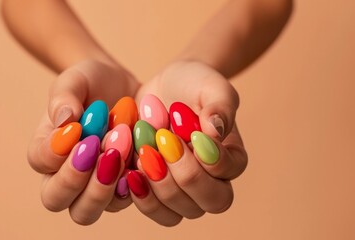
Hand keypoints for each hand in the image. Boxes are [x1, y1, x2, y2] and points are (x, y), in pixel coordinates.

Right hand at [27, 60, 138, 224]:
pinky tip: (139, 163)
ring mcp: (93, 186)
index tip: (78, 128)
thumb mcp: (76, 79)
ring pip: (86, 211)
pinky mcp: (121, 188)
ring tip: (118, 153)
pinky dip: (129, 187)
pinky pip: (121, 202)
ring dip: (102, 187)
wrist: (124, 89)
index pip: (40, 161)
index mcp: (47, 147)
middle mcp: (64, 174)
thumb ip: (65, 96)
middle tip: (95, 149)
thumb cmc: (93, 83)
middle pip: (56, 199)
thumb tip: (64, 120)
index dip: (55, 150)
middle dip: (74, 179)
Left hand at [132, 61, 247, 225]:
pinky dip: (140, 195)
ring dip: (159, 186)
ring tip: (144, 155)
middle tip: (163, 143)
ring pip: (178, 213)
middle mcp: (210, 181)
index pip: (227, 173)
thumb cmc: (192, 85)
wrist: (163, 89)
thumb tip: (216, 130)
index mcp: (230, 158)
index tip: (191, 133)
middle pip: (206, 202)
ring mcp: (182, 191)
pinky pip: (153, 209)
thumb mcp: (210, 85)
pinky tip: (130, 172)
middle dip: (183, 175)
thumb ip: (220, 105)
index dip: (209, 159)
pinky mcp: (156, 191)